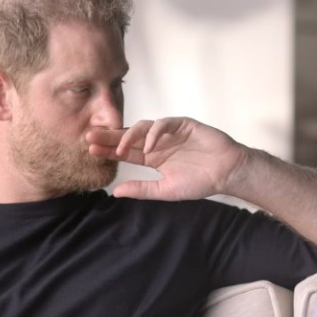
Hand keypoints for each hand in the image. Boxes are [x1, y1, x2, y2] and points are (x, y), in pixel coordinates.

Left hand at [86, 117, 246, 199]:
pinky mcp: (183, 125)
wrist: (226, 173)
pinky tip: (148, 146)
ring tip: (119, 149)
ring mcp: (170, 132)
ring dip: (129, 136)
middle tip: (90, 137)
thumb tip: (116, 192)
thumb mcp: (166, 190)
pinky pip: (164, 124)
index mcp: (153, 157)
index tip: (91, 151)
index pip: (126, 151)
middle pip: (129, 136)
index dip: (109, 150)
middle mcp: (158, 142)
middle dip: (110, 136)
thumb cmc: (200, 182)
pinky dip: (154, 133)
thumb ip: (142, 189)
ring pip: (143, 127)